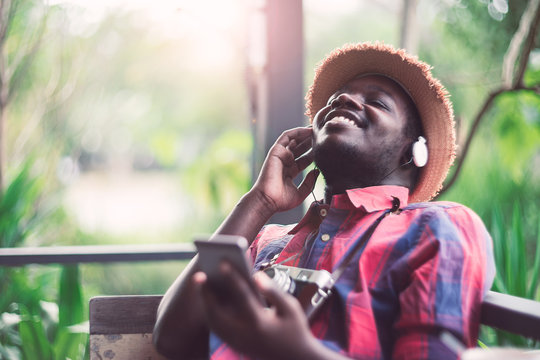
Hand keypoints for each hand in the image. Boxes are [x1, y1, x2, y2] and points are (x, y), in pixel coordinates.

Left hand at [195, 262, 317, 359]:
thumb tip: (255, 274)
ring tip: (202, 282)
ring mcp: (237, 343)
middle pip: (218, 313)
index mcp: (260, 323)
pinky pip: (217, 328)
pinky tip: (209, 295)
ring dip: (205, 302)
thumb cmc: (294, 328)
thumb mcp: (291, 308)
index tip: (223, 262)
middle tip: (199, 274)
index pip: (242, 296)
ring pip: (213, 322)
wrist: (294, 359)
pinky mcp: (235, 346)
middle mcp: (245, 335)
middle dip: (206, 293)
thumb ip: (273, 291)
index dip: (232, 278)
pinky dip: (210, 311)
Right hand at [250, 127, 318, 214]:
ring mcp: (280, 157)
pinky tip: (307, 130)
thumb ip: (309, 183)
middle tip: (322, 136)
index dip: (313, 154)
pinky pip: (286, 137)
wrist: (268, 200)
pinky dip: (296, 132)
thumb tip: (317, 172)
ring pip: (293, 141)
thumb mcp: (301, 193)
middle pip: (299, 149)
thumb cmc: (281, 201)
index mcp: (290, 172)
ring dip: (304, 135)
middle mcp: (285, 163)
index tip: (324, 150)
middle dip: (310, 142)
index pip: (303, 160)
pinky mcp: (276, 151)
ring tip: (316, 129)